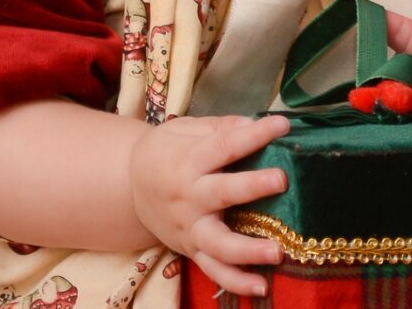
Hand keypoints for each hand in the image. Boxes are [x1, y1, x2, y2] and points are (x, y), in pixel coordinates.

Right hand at [128, 114, 290, 295]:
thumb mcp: (184, 130)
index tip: (282, 125)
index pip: (224, 146)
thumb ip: (219, 127)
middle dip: (252, 187)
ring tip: (277, 252)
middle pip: (221, 193)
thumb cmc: (165, 152)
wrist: (130, 186)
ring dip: (248, 250)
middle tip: (281, 180)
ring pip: (218, 244)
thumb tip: (255, 124)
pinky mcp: (191, 251)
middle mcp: (189, 197)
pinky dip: (236, 283)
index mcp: (187, 161)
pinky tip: (261, 287)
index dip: (254, 135)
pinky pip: (213, 271)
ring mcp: (190, 229)